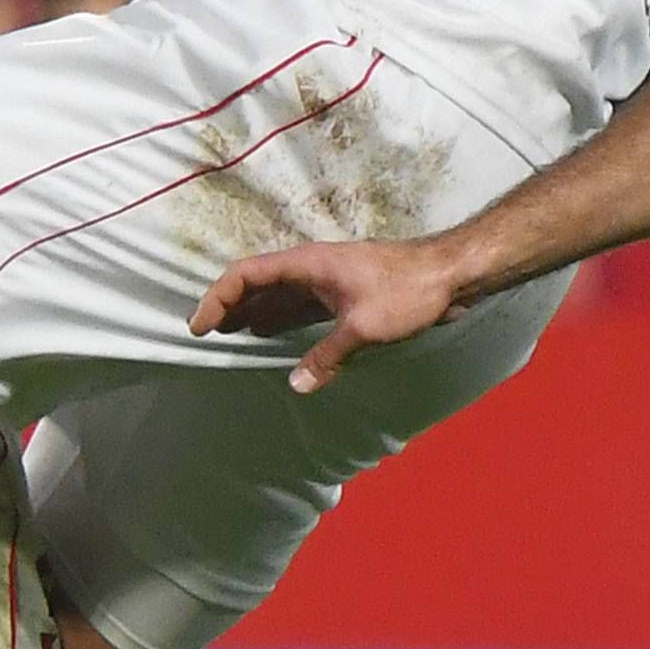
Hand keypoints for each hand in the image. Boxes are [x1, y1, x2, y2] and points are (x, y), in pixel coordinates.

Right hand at [191, 233, 466, 395]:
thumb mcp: (364, 327)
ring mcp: (326, 280)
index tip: (199, 326)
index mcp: (307, 264)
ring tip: (228, 336)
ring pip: (276, 295)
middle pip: (256, 283)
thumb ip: (327, 355)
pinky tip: (269, 336)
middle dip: (228, 306)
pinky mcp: (342, 294)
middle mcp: (311, 268)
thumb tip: (297, 384)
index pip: (246, 274)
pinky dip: (278, 320)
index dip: (217, 297)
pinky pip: (298, 306)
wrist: (450, 274)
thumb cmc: (407, 291)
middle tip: (205, 335)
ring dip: (251, 314)